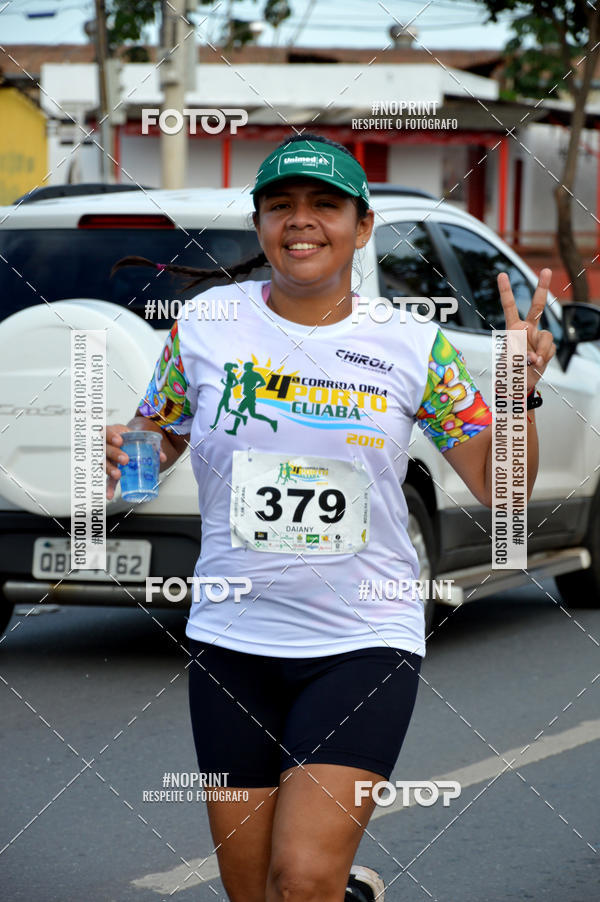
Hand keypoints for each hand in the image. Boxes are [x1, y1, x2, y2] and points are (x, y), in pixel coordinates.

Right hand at [105, 423, 166, 500]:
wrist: (128, 440)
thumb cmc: (131, 438)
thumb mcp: (140, 437)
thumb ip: (152, 446)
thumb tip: (162, 457)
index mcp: (113, 432)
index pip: (107, 431)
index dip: (111, 436)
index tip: (120, 441)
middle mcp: (106, 445)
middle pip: (105, 448)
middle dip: (114, 454)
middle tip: (125, 460)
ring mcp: (106, 457)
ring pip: (104, 462)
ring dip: (110, 470)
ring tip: (118, 475)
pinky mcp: (109, 469)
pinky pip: (107, 478)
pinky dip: (109, 487)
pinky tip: (110, 495)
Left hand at [497, 267, 556, 392]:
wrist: (518, 386)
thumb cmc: (508, 372)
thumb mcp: (507, 362)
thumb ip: (520, 356)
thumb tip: (535, 356)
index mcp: (512, 328)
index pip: (509, 306)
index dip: (506, 291)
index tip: (502, 275)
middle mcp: (527, 329)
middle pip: (537, 306)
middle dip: (543, 287)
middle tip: (547, 270)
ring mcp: (538, 337)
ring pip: (546, 337)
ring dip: (540, 351)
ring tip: (532, 362)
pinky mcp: (548, 348)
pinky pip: (549, 349)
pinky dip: (544, 357)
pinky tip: (537, 364)